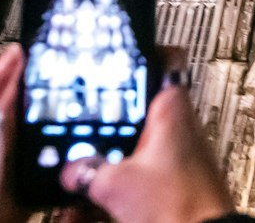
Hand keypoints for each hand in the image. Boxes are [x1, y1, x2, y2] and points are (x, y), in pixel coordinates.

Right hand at [60, 57, 234, 222]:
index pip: (166, 58)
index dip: (144, 49)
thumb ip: (86, 170)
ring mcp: (173, 156)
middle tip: (78, 125)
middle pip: (135, 108)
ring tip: (76, 175)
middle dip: (103, 122)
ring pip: (130, 147)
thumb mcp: (117, 184)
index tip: (123, 48)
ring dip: (102, 160)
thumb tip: (71, 170)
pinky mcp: (170, 182)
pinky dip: (112, 185)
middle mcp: (177, 127)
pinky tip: (88, 206)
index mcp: (171, 109)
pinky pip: (133, 175)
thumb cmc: (183, 205)